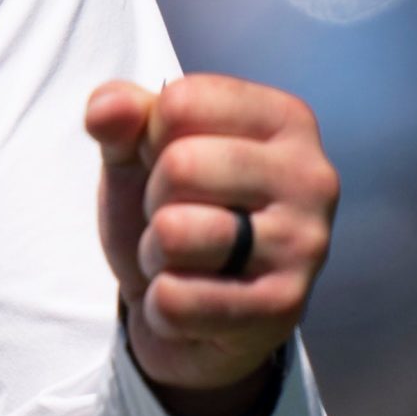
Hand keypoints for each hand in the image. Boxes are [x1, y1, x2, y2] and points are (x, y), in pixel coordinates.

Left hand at [84, 75, 337, 415]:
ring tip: (182, 258)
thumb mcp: (139, 153)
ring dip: (155, 252)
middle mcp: (311, 177)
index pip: (182, 102)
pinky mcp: (283, 308)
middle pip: (181, 165)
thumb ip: (120, 116)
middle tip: (176, 217)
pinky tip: (192, 298)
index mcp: (285, 119)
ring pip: (176, 232)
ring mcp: (304, 245)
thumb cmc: (174, 212)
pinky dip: (163, 305)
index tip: (169, 164)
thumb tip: (105, 108)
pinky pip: (176, 298)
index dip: (148, 138)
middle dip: (153, 199)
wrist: (192, 313)